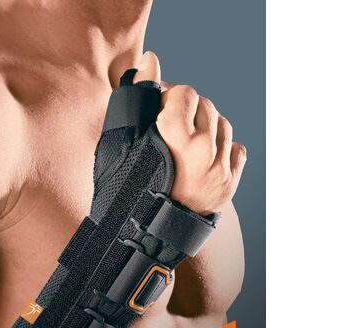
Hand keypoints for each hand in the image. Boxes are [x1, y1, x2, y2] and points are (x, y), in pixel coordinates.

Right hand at [134, 52, 246, 215]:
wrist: (142, 235)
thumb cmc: (127, 189)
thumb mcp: (125, 142)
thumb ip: (139, 98)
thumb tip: (151, 59)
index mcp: (179, 142)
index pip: (185, 93)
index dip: (166, 98)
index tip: (156, 111)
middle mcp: (206, 156)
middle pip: (206, 105)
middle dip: (186, 109)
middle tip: (168, 126)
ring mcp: (221, 172)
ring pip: (223, 124)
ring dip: (205, 126)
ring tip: (185, 143)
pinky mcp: (230, 184)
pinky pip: (237, 148)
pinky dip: (222, 147)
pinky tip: (202, 157)